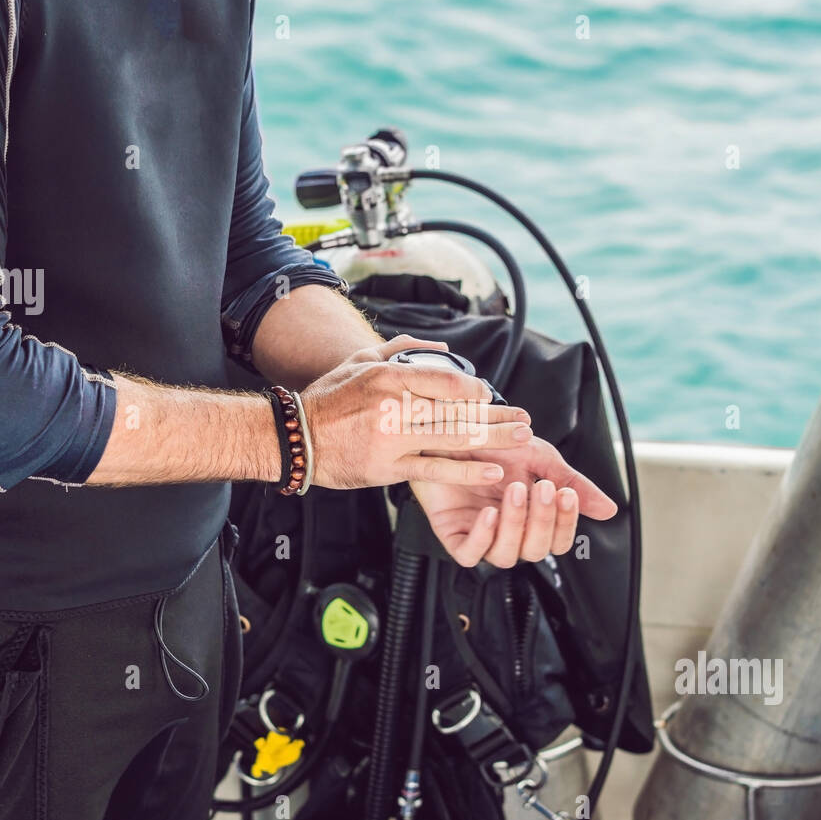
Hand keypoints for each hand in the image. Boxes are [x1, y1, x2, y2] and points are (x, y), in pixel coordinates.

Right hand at [300, 335, 533, 488]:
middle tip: (524, 420)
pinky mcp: (388, 468)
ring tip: (520, 440)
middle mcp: (393, 407)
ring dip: (491, 440)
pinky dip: (465, 470)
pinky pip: (433, 469)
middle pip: (455, 412)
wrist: (296, 438)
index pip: (443, 381)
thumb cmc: (329, 399)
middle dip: (495, 418)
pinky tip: (491, 471)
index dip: (473, 389)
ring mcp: (392, 440)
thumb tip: (440, 347)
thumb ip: (401, 350)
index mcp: (388, 377)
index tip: (490, 396)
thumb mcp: (361, 361)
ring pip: (451, 439)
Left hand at [410, 436, 617, 567]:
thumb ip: (573, 484)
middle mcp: (510, 534)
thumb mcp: (541, 459)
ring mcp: (482, 537)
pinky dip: (483, 537)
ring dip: (516, 523)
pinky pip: (470, 554)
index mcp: (534, 521)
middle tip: (543, 488)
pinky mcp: (453, 536)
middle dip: (543, 521)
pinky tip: (490, 512)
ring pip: (506, 555)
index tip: (565, 493)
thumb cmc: (496, 446)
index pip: (558, 540)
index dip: (565, 523)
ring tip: (515, 489)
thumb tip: (610, 510)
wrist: (453, 429)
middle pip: (536, 551)